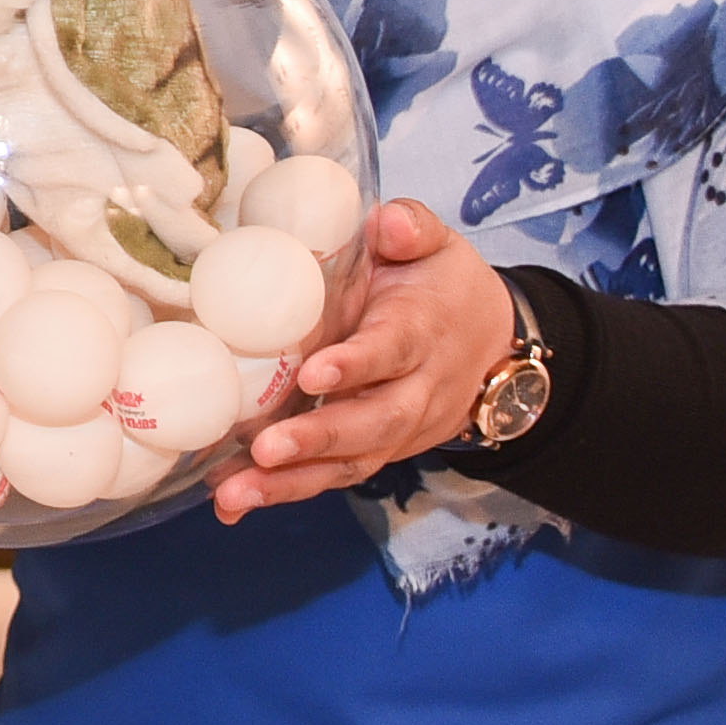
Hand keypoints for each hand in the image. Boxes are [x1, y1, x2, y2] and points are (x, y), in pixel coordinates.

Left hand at [222, 196, 511, 519]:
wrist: (492, 343)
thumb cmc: (443, 285)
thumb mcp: (436, 244)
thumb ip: (412, 228)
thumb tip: (389, 222)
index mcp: (423, 331)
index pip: (392, 350)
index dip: (358, 364)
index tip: (314, 375)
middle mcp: (416, 390)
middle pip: (373, 422)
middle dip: (319, 439)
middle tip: (265, 450)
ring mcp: (399, 429)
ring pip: (352, 461)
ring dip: (292, 482)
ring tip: (234, 494)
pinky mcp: (377, 450)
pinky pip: (334, 475)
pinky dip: (285, 491)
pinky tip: (233, 503)